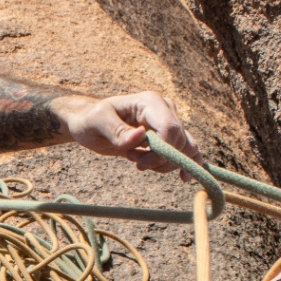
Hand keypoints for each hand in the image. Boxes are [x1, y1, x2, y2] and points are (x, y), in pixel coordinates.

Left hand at [58, 92, 202, 172]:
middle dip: (158, 160)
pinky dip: (189, 163)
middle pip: (178, 142)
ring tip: (139, 161)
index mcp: (150, 102)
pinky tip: (184, 178)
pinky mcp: (170, 137)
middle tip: (133, 160)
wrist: (91, 125)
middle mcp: (166, 109)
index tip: (137, 162)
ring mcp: (171, 122)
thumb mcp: (97, 123)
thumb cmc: (91, 120)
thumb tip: (140, 136)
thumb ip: (116, 130)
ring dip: (164, 164)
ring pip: (185, 149)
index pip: (169, 129)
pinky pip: (189, 150)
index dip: (159, 152)